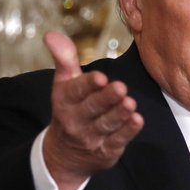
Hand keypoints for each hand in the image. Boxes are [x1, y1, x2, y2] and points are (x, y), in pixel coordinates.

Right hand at [42, 32, 143, 189]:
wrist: (64, 155)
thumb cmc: (69, 110)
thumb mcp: (63, 84)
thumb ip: (64, 59)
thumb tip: (52, 34)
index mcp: (64, 100)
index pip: (76, 91)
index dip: (88, 85)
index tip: (100, 77)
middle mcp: (75, 120)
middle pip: (92, 108)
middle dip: (107, 98)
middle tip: (121, 88)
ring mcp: (91, 138)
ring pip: (106, 124)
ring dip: (119, 114)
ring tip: (130, 103)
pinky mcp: (106, 151)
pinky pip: (117, 141)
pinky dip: (128, 131)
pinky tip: (137, 120)